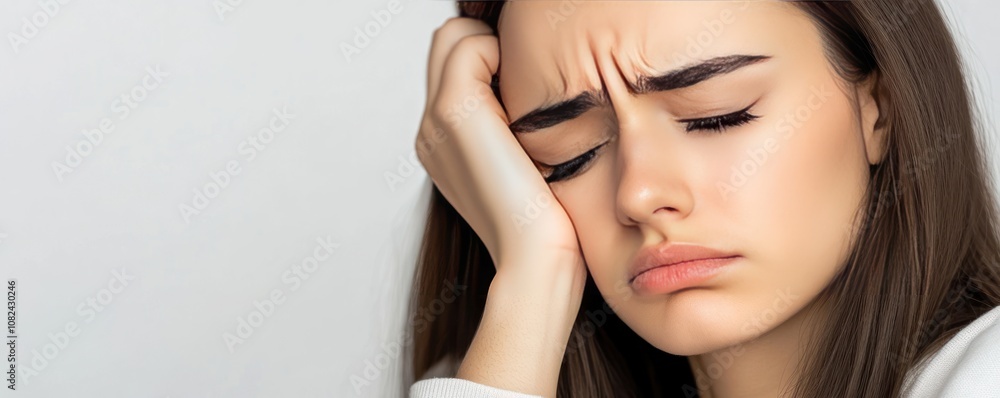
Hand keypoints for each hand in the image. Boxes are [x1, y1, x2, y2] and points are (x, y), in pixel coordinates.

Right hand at [415, 17, 587, 396]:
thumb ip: (515, 128)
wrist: (536, 257)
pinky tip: (529, 92)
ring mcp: (436, 120)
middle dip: (487, 42)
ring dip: (496, 45)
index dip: (488, 55)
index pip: (452, 63)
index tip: (527, 81)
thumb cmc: (545, 222)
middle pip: (447, 42)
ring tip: (529, 87)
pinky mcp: (454, 111)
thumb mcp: (528, 164)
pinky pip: (471, 44)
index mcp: (443, 142)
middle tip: (529, 77)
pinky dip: (502, 50)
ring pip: (454, 35)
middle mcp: (430, 128)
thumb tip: (535, 92)